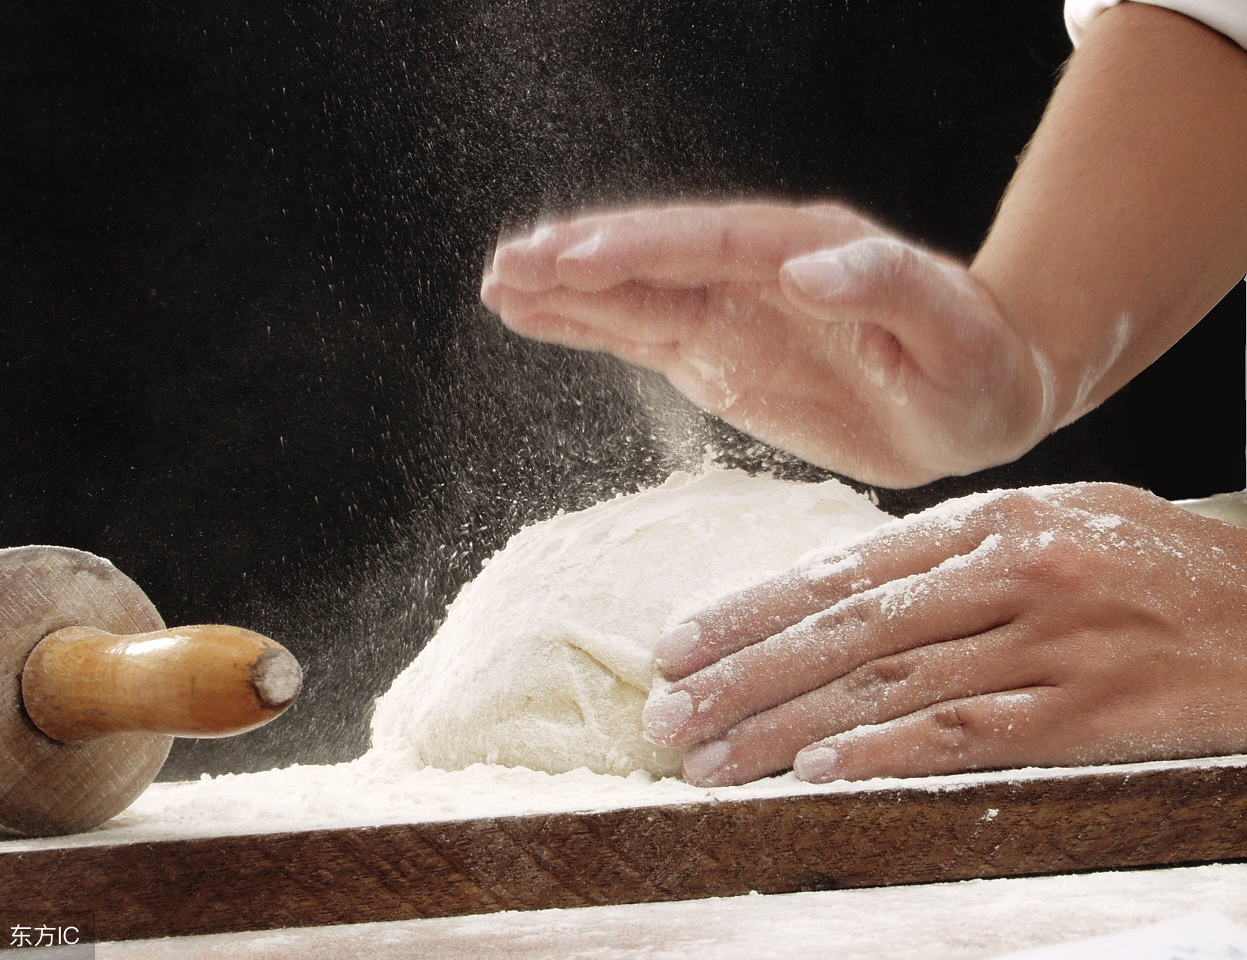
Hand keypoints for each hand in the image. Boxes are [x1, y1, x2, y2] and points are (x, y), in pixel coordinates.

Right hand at [481, 202, 1054, 486]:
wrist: (977, 402)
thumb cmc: (976, 364)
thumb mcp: (952, 329)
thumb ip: (886, 287)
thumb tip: (806, 268)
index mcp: (805, 251)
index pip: (707, 242)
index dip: (638, 249)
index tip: (573, 257)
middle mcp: (754, 273)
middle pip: (652, 258)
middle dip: (578, 260)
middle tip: (507, 264)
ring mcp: (731, 313)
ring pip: (633, 295)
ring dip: (566, 290)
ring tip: (498, 283)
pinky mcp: (720, 355)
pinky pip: (642, 335)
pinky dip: (587, 327)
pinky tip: (539, 317)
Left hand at [640, 483, 1246, 784]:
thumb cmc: (1153, 569)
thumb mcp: (1053, 525)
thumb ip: (952, 555)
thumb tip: (842, 595)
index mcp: (988, 521)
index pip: (840, 572)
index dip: (750, 613)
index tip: (679, 647)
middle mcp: (1007, 572)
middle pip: (845, 633)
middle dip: (742, 678)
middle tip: (668, 715)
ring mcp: (1048, 643)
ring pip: (887, 688)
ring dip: (786, 730)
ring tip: (712, 760)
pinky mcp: (1088, 712)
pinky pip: (966, 734)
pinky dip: (885, 753)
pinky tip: (816, 773)